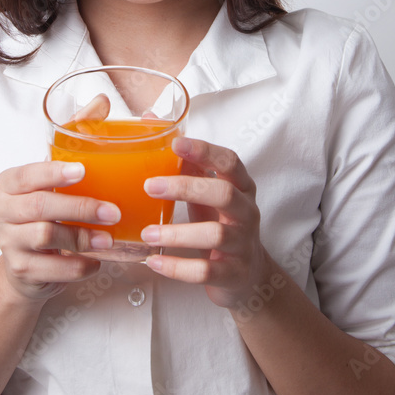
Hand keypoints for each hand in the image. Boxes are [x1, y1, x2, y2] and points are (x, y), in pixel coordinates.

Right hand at [0, 161, 119, 301]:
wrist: (25, 264)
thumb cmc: (40, 220)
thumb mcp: (44, 195)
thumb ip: (63, 183)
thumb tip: (106, 173)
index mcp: (6, 185)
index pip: (26, 175)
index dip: (53, 173)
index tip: (82, 171)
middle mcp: (1, 212)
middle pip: (39, 206)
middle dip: (80, 208)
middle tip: (112, 212)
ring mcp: (8, 242)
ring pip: (45, 235)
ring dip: (81, 238)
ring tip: (107, 239)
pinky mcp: (20, 270)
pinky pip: (53, 268)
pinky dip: (78, 266)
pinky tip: (95, 262)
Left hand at [141, 137, 269, 310]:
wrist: (247, 275)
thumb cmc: (219, 223)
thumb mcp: (207, 191)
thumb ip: (185, 160)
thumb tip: (150, 119)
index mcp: (241, 186)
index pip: (230, 161)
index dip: (205, 151)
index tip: (175, 144)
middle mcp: (246, 212)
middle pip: (224, 193)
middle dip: (186, 187)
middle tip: (150, 186)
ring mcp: (243, 244)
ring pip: (215, 234)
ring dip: (177, 233)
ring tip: (147, 233)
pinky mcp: (234, 274)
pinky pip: (206, 271)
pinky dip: (178, 267)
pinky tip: (154, 262)